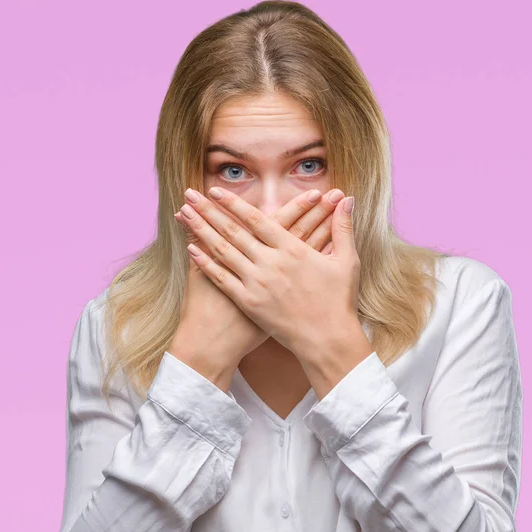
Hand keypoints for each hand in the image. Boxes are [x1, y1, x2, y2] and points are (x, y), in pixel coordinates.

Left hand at [181, 186, 359, 359]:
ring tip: (184, 215)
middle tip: (189, 195)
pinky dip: (205, 263)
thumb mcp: (346, 261)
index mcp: (292, 249)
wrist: (327, 340)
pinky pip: (222, 279)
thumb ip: (343, 228)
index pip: (257, 219)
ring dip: (201, 231)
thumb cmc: (339, 301)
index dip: (234, 203)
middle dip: (208, 210)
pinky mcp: (249, 303)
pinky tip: (191, 249)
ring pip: (222, 251)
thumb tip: (348, 200)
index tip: (215, 191)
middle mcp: (271, 263)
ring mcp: (257, 284)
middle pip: (233, 231)